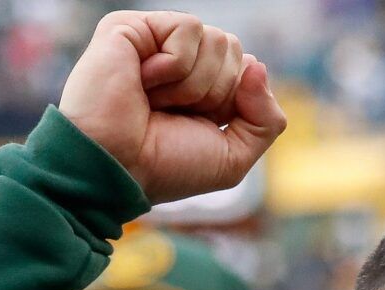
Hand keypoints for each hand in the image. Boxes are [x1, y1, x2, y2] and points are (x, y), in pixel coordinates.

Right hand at [58, 11, 285, 204]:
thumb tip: (258, 65)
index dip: (234, 102)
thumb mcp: (234, 157)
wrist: (118, 169)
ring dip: (192, 85)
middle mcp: (179, 59)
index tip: (200, 125)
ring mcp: (155, 40)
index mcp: (202, 85)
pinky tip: (143, 83)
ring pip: (216, 39)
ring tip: (155, 101)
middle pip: (233, 50)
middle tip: (175, 113)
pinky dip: (173, 66)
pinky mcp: (132, 27)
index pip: (246, 69)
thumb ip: (266, 120)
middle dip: (215, 92)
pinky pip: (188, 28)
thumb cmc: (166, 167)